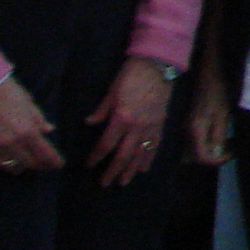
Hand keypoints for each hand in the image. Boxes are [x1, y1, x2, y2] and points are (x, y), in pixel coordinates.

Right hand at [0, 76, 61, 174]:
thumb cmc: (8, 92)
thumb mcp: (29, 103)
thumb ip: (39, 120)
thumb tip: (49, 130)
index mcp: (29, 131)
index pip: (46, 154)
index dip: (54, 162)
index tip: (58, 164)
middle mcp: (14, 143)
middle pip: (32, 163)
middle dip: (41, 164)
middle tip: (46, 163)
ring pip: (15, 166)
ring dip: (24, 165)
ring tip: (29, 161)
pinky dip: (8, 164)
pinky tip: (12, 160)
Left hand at [85, 58, 171, 186]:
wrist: (157, 66)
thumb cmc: (130, 76)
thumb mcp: (111, 92)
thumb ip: (101, 111)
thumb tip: (89, 123)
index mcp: (122, 118)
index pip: (106, 144)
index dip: (96, 157)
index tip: (89, 165)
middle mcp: (137, 127)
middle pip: (123, 155)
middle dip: (113, 171)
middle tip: (104, 183)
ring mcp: (151, 127)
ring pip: (140, 155)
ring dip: (130, 170)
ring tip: (123, 182)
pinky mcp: (160, 125)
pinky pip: (155, 146)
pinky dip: (149, 159)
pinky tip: (143, 168)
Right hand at [187, 67, 231, 164]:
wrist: (206, 70)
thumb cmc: (217, 89)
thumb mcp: (222, 112)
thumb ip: (219, 134)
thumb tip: (216, 154)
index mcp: (195, 130)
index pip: (203, 157)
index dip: (218, 160)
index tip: (233, 152)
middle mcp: (186, 130)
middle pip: (198, 155)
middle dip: (215, 156)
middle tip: (231, 149)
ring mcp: (186, 126)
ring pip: (196, 148)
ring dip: (211, 149)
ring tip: (227, 142)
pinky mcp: (189, 121)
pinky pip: (196, 139)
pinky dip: (208, 141)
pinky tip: (219, 134)